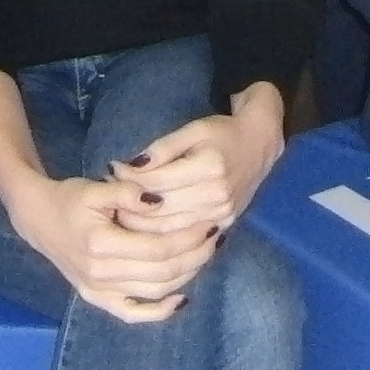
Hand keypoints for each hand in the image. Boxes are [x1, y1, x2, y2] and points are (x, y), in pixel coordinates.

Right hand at [12, 174, 215, 324]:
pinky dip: (157, 312)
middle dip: (194, 256)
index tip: (209, 223)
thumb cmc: (69, 198)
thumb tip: (160, 199)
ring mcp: (97, 291)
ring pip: (152, 292)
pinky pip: (131, 313)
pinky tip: (180, 300)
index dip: (188, 238)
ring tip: (205, 255)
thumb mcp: (96, 188)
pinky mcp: (96, 299)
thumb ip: (128, 193)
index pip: (157, 248)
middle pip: (160, 272)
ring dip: (184, 277)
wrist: (38, 219)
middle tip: (215, 237)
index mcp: (100, 245)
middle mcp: (100, 275)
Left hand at [111, 87, 285, 238]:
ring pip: (169, 231)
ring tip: (120, 214)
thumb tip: (127, 168)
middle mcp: (216, 196)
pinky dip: (161, 236)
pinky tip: (145, 229)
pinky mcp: (223, 227)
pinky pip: (185, 239)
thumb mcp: (192, 130)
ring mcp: (221, 215)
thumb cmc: (223, 133)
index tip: (111, 171)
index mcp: (209, 167)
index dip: (129, 178)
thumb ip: (161, 149)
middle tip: (109, 198)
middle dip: (129, 206)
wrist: (260, 145)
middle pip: (160, 211)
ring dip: (140, 226)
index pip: (156, 182)